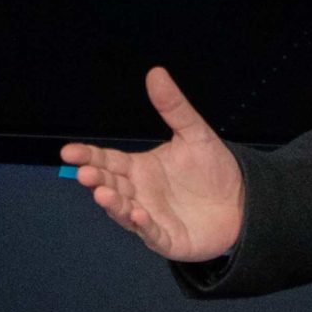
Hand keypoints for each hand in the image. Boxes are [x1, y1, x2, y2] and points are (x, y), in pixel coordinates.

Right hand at [60, 67, 245, 262]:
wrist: (242, 201)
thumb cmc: (212, 169)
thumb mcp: (194, 133)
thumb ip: (173, 107)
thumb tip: (156, 72)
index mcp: (139, 169)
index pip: (108, 161)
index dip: (88, 156)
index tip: (69, 152)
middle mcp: (139, 193)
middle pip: (111, 185)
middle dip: (96, 180)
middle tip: (84, 174)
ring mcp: (150, 217)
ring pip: (124, 211)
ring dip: (113, 204)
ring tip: (103, 194)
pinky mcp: (168, 239)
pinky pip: (151, 233)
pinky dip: (143, 225)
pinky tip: (139, 213)